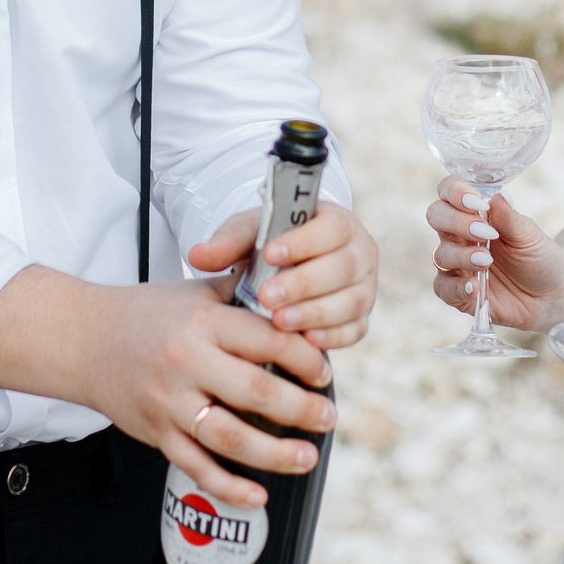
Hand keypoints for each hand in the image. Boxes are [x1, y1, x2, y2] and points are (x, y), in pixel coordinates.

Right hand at [66, 277, 337, 508]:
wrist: (82, 338)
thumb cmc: (146, 313)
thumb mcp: (195, 289)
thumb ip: (242, 289)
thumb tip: (293, 284)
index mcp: (204, 321)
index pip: (268, 341)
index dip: (306, 358)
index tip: (325, 373)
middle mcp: (188, 362)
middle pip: (257, 393)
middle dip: (303, 410)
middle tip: (330, 419)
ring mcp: (170, 402)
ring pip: (231, 438)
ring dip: (276, 454)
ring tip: (308, 457)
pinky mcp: (156, 433)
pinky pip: (196, 466)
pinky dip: (228, 486)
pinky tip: (258, 495)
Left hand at [189, 203, 380, 349]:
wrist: (289, 268)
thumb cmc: (271, 245)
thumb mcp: (249, 235)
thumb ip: (228, 241)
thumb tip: (198, 256)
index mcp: (337, 221)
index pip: (331, 228)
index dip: (304, 242)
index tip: (270, 254)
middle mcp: (360, 251)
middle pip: (344, 266)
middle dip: (304, 283)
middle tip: (267, 297)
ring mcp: (365, 286)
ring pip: (351, 301)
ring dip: (315, 313)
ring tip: (278, 322)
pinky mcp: (361, 317)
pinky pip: (354, 329)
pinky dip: (332, 336)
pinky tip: (305, 341)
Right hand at [427, 174, 563, 331]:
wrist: (551, 295)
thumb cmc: (539, 257)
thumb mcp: (529, 236)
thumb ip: (510, 218)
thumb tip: (498, 195)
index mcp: (475, 213)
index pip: (449, 191)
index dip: (455, 192)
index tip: (478, 204)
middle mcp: (460, 235)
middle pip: (436, 217)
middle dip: (456, 222)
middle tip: (484, 233)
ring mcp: (458, 264)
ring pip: (440, 254)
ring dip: (461, 256)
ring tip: (486, 261)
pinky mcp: (459, 293)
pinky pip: (443, 288)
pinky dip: (456, 287)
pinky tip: (474, 287)